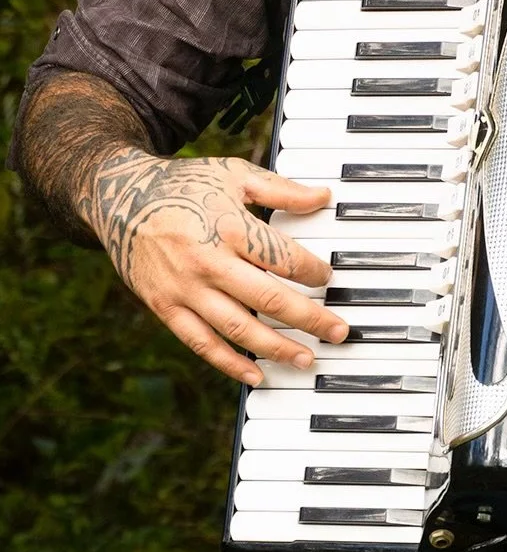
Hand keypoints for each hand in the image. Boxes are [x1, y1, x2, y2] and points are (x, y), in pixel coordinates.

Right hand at [83, 148, 347, 383]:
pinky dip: (230, 364)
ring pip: (238, 328)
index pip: (282, 256)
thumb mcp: (235, 175)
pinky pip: (201, 343)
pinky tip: (257, 375)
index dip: (312, 270)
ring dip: (276, 348)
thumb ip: (281, 190)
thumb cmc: (186, 184)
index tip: (329, 277)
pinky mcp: (166, 308)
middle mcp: (207, 261)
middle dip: (309, 318)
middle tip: (339, 331)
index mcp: (228, 225)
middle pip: (268, 298)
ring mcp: (185, 289)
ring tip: (307, 359)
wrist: (121, 198)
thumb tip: (323, 198)